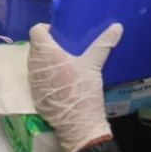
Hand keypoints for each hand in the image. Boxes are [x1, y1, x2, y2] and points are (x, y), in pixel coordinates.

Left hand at [28, 23, 121, 151]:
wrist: (78, 125)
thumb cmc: (83, 90)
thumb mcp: (94, 64)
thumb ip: (104, 43)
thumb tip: (117, 26)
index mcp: (45, 53)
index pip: (36, 31)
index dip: (47, 29)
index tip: (60, 34)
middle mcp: (34, 65)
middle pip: (36, 46)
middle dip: (49, 45)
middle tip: (66, 47)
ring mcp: (32, 81)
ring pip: (35, 62)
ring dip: (46, 60)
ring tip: (65, 63)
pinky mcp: (35, 94)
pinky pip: (37, 77)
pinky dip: (46, 75)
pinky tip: (61, 80)